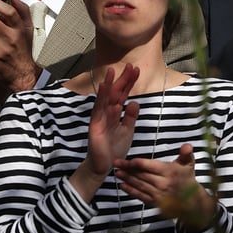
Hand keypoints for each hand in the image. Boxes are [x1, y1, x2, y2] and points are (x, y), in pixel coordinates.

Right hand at [71, 64, 140, 201]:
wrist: (104, 167)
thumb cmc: (114, 149)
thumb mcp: (127, 130)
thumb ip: (130, 117)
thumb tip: (134, 102)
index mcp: (115, 114)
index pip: (123, 95)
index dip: (129, 83)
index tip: (136, 70)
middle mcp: (106, 113)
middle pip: (115, 93)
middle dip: (123, 80)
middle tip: (131, 65)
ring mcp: (99, 119)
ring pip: (105, 99)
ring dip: (109, 84)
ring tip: (113, 70)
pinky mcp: (95, 126)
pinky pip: (98, 110)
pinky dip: (100, 98)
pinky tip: (103, 87)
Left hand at [116, 143, 214, 231]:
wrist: (191, 200)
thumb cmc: (187, 177)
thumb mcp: (188, 163)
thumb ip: (186, 153)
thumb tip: (187, 146)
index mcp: (169, 172)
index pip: (150, 166)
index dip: (137, 163)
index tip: (127, 160)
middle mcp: (163, 183)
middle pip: (142, 175)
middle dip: (128, 169)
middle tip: (116, 164)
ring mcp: (158, 194)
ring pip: (139, 185)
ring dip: (127, 179)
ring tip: (117, 173)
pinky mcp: (154, 202)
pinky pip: (140, 196)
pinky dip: (130, 191)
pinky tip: (122, 185)